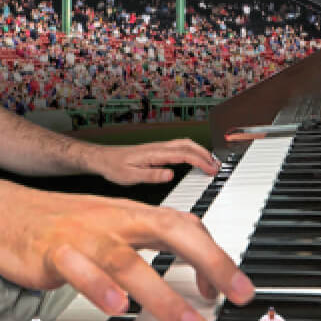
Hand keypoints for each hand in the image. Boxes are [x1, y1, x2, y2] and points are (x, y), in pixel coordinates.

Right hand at [0, 188, 254, 320]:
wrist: (6, 212)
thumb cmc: (68, 222)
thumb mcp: (118, 227)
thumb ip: (157, 246)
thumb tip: (203, 276)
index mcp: (134, 214)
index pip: (187, 225)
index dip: (215, 255)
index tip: (233, 289)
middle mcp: (116, 221)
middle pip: (172, 231)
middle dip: (212, 260)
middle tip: (239, 293)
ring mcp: (86, 236)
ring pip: (128, 261)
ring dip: (163, 294)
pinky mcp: (54, 252)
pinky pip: (79, 268)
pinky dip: (99, 286)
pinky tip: (117, 306)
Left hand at [88, 140, 219, 184]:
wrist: (103, 159)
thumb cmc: (114, 167)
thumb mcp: (130, 176)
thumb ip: (151, 175)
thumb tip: (171, 174)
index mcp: (155, 154)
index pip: (184, 154)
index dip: (200, 161)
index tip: (211, 170)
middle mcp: (159, 148)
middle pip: (188, 145)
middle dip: (205, 154)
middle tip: (216, 167)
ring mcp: (158, 147)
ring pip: (185, 144)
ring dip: (200, 151)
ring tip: (210, 163)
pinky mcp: (157, 150)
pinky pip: (179, 147)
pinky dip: (192, 151)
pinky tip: (194, 159)